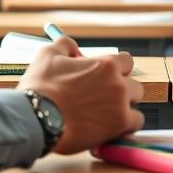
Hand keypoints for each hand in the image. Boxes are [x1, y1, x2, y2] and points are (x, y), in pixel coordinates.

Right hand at [17, 37, 144, 154]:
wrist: (36, 117)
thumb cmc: (41, 86)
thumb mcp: (48, 55)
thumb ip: (65, 45)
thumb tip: (72, 46)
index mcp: (105, 65)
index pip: (127, 61)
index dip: (117, 69)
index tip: (106, 77)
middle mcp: (118, 83)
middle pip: (134, 84)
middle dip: (122, 90)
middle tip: (104, 98)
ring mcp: (120, 105)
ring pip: (136, 104)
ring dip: (125, 108)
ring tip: (107, 115)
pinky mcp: (119, 125)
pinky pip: (136, 123)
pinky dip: (127, 125)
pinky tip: (112, 127)